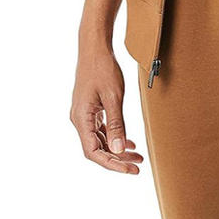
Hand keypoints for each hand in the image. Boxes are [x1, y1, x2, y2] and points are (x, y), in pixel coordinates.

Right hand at [70, 44, 143, 174]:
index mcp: (81, 119)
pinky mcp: (91, 110)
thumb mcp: (113, 98)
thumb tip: (117, 150)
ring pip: (101, 141)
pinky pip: (102, 131)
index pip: (93, 152)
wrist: (95, 48)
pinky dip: (116, 138)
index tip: (130, 170)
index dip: (111, 164)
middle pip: (97, 150)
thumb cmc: (103, 69)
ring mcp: (85, 115)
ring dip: (118, 151)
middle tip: (138, 168)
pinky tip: (130, 144)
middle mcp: (80, 120)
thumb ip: (116, 124)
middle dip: (117, 161)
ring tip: (138, 158)